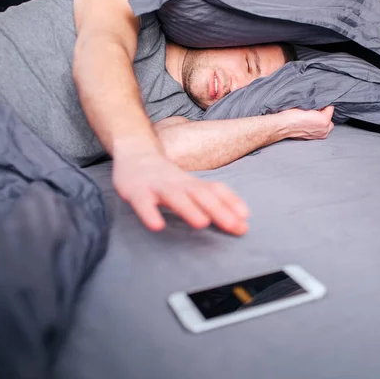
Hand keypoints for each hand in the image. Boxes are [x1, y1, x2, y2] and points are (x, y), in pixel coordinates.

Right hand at [112, 142, 249, 235]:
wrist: (134, 153)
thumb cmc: (166, 178)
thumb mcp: (189, 186)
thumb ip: (210, 202)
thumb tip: (241, 221)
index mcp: (191, 183)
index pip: (214, 189)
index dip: (230, 201)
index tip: (245, 217)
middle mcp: (178, 183)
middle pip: (200, 193)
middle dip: (218, 209)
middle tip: (234, 226)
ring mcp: (157, 186)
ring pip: (174, 196)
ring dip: (189, 209)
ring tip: (202, 223)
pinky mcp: (136, 192)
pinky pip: (143, 203)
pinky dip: (150, 213)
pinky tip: (157, 226)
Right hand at [279, 106, 334, 139]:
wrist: (283, 125)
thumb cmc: (293, 115)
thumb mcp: (308, 105)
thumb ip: (319, 105)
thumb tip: (321, 105)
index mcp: (324, 121)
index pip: (330, 108)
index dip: (322, 104)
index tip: (315, 104)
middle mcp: (324, 130)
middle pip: (330, 117)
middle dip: (324, 113)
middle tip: (314, 111)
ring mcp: (320, 135)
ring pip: (326, 125)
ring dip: (321, 120)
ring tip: (311, 117)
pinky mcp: (314, 138)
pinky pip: (321, 130)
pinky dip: (317, 126)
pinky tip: (309, 123)